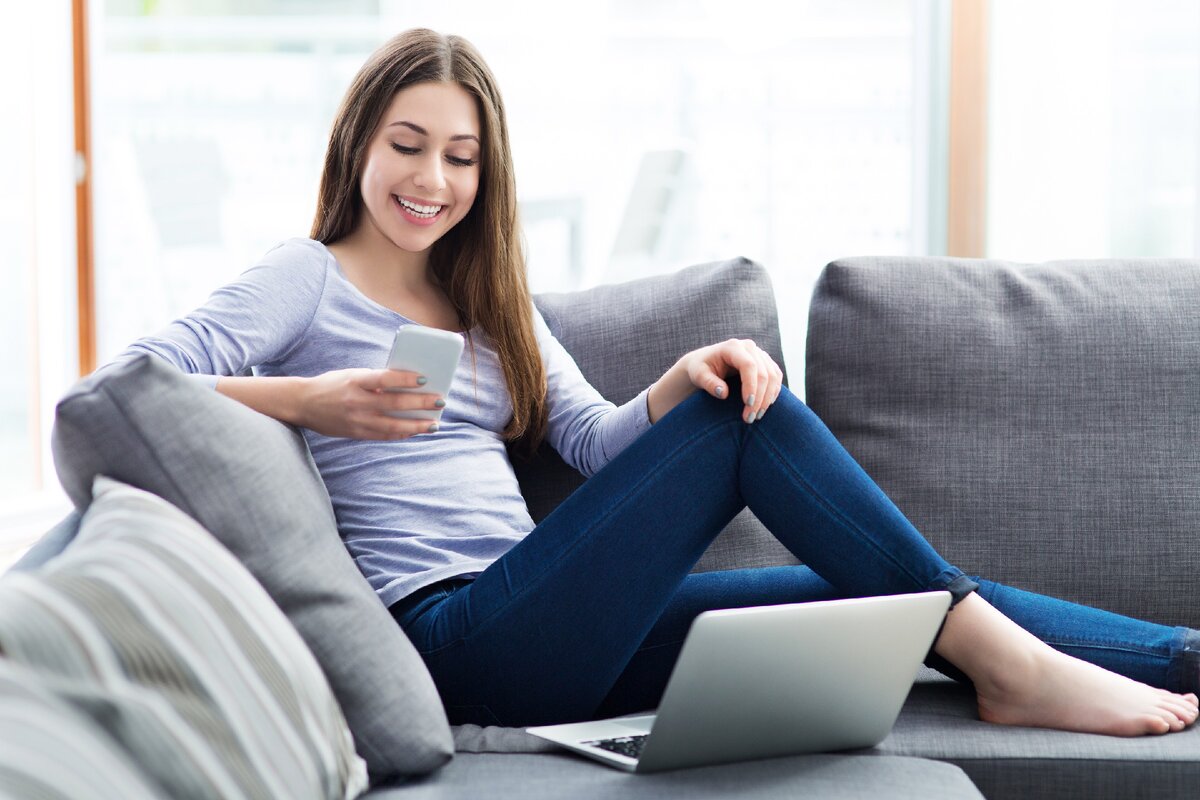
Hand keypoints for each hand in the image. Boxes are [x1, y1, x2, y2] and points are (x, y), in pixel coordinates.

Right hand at [296, 368, 445, 439]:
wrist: (302, 403)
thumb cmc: (332, 384)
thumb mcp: (351, 375)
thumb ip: (375, 380)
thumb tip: (407, 385)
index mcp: (355, 381)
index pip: (384, 379)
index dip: (405, 379)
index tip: (424, 378)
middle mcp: (356, 402)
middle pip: (394, 403)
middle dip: (420, 403)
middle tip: (440, 402)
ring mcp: (356, 420)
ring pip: (392, 425)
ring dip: (416, 425)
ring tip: (434, 424)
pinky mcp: (355, 433)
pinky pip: (383, 436)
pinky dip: (401, 434)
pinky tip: (415, 431)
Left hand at [679, 338, 783, 422]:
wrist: (706, 363)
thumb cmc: (700, 369)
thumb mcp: (698, 375)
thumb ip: (708, 383)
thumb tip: (724, 393)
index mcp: (732, 347)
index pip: (749, 366)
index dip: (751, 386)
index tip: (747, 405)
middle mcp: (749, 347)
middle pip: (764, 373)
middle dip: (760, 398)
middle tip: (750, 418)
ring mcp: (759, 353)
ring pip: (773, 376)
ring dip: (768, 398)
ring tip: (757, 416)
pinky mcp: (765, 362)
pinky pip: (776, 377)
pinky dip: (773, 393)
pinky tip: (765, 406)